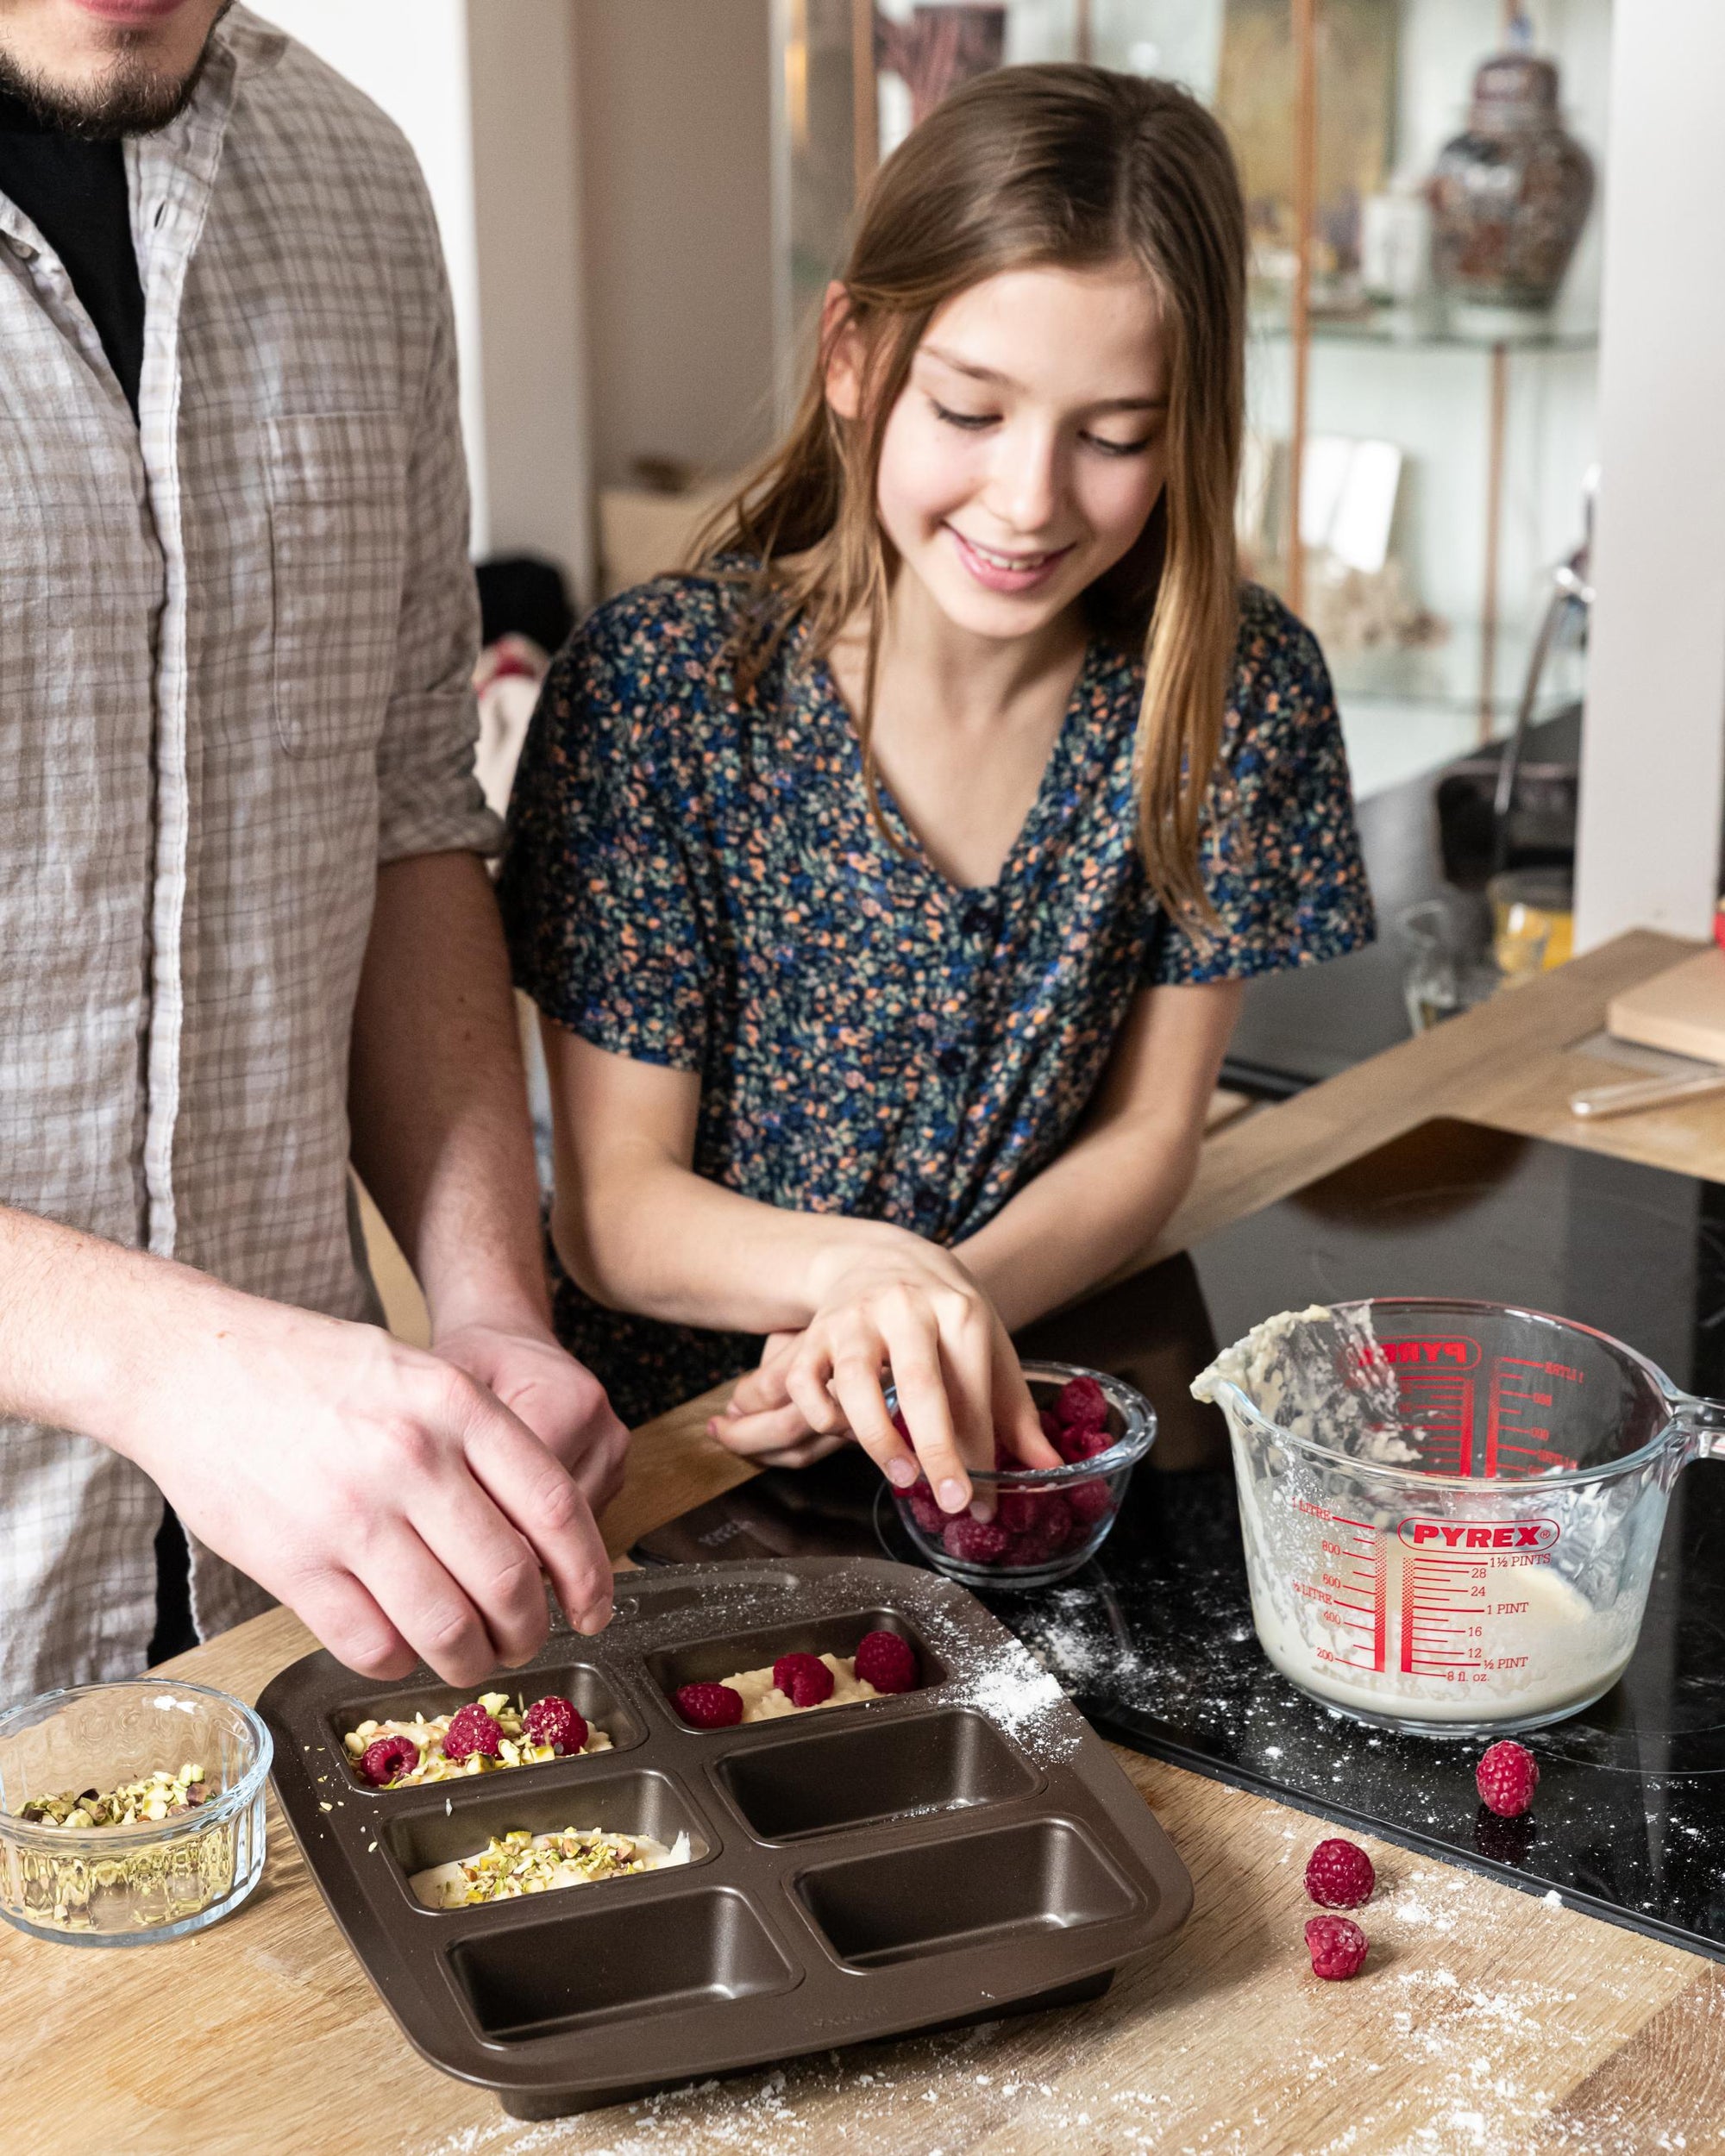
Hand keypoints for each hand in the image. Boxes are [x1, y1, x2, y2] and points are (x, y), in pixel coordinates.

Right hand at [117, 1283, 616, 1686]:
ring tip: (468, 1660)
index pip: (556, 1507)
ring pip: (446, 1627)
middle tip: (524, 1642)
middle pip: (509, 1580)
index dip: (589, 1573)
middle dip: (529, 1631)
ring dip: (469, 1661)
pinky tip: (396, 1649)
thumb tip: (539, 1535)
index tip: (594, 1608)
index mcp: (457, 1405)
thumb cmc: (311, 1371)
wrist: (192, 1366)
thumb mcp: (418, 1374)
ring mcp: (353, 1516)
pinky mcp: (294, 1564)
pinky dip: (397, 1663)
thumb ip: (479, 1442)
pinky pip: (372, 1644)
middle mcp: (414, 1458)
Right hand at [708, 1228, 1059, 1510]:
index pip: (972, 1392)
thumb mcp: (988, 1342)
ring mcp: (855, 1318)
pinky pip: (806, 1383)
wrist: (880, 1256)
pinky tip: (847, 1433)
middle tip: (950, 1501)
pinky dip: (822, 1416)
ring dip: (877, 1438)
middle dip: (937, 1449)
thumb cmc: (942, 1310)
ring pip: (856, 1383)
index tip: (982, 1507)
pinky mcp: (815, 1332)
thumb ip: (1015, 1409)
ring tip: (901, 1476)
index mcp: (960, 1311)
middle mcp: (906, 1308)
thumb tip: (1049, 1467)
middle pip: (920, 1385)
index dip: (979, 1454)